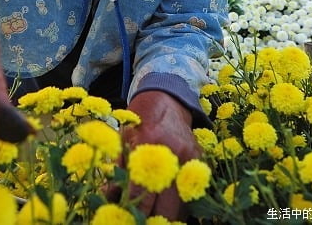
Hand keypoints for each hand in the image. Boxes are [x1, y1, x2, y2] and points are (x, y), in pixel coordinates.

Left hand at [122, 90, 199, 219]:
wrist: (167, 99)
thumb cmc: (139, 120)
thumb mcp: (122, 141)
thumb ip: (117, 171)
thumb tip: (110, 198)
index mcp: (149, 143)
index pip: (141, 192)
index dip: (131, 211)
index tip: (125, 218)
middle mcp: (173, 153)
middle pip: (167, 207)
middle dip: (152, 220)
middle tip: (140, 222)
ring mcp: (191, 159)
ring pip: (183, 206)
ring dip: (168, 216)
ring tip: (153, 219)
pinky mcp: (201, 162)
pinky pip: (191, 194)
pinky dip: (179, 206)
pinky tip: (167, 210)